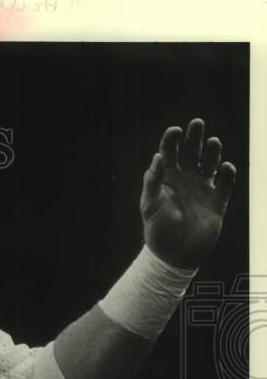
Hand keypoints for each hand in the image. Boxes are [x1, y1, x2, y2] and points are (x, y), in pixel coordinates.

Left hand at [140, 118, 236, 268]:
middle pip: (191, 152)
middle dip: (195, 137)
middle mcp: (185, 179)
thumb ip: (153, 183)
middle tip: (197, 123)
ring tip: (213, 142)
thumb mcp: (151, 206)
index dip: (171, 140)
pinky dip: (227, 174)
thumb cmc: (158, 230)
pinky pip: (225, 183)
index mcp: (166, 178)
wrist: (175, 255)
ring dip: (212, 152)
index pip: (168, 153)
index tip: (175, 130)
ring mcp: (202, 189)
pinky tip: (225, 168)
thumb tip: (157, 158)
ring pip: (210, 163)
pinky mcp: (217, 201)